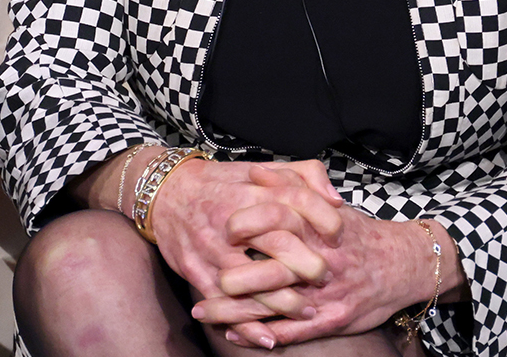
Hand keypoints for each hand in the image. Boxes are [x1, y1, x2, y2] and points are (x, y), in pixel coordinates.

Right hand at [152, 156, 343, 321]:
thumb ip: (302, 175)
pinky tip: (268, 337)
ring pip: (253, 282)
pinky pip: (224, 303)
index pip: (295, 201)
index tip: (339, 233)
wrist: (168, 193)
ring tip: (307, 311)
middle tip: (326, 277)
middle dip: (307, 266)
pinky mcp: (196, 270)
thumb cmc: (222, 182)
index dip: (322, 218)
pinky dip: (247, 325)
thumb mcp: (262, 168)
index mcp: (252, 191)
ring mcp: (213, 248)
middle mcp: (233, 219)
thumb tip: (335, 199)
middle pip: (278, 245)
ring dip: (284, 303)